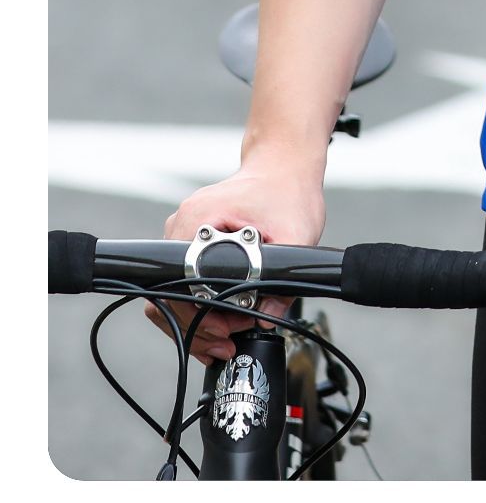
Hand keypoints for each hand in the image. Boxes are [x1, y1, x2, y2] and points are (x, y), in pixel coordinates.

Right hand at [143, 163, 326, 364]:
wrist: (285, 166)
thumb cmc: (288, 192)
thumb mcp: (297, 234)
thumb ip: (284, 279)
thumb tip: (265, 317)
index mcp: (197, 219)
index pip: (175, 285)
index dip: (198, 317)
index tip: (226, 329)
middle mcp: (181, 225)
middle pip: (166, 295)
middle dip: (196, 326)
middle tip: (227, 341)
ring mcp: (182, 234)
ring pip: (171, 293)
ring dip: (196, 321)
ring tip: (227, 335)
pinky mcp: (190, 241)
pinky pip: (182, 283)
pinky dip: (198, 306)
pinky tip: (220, 322)